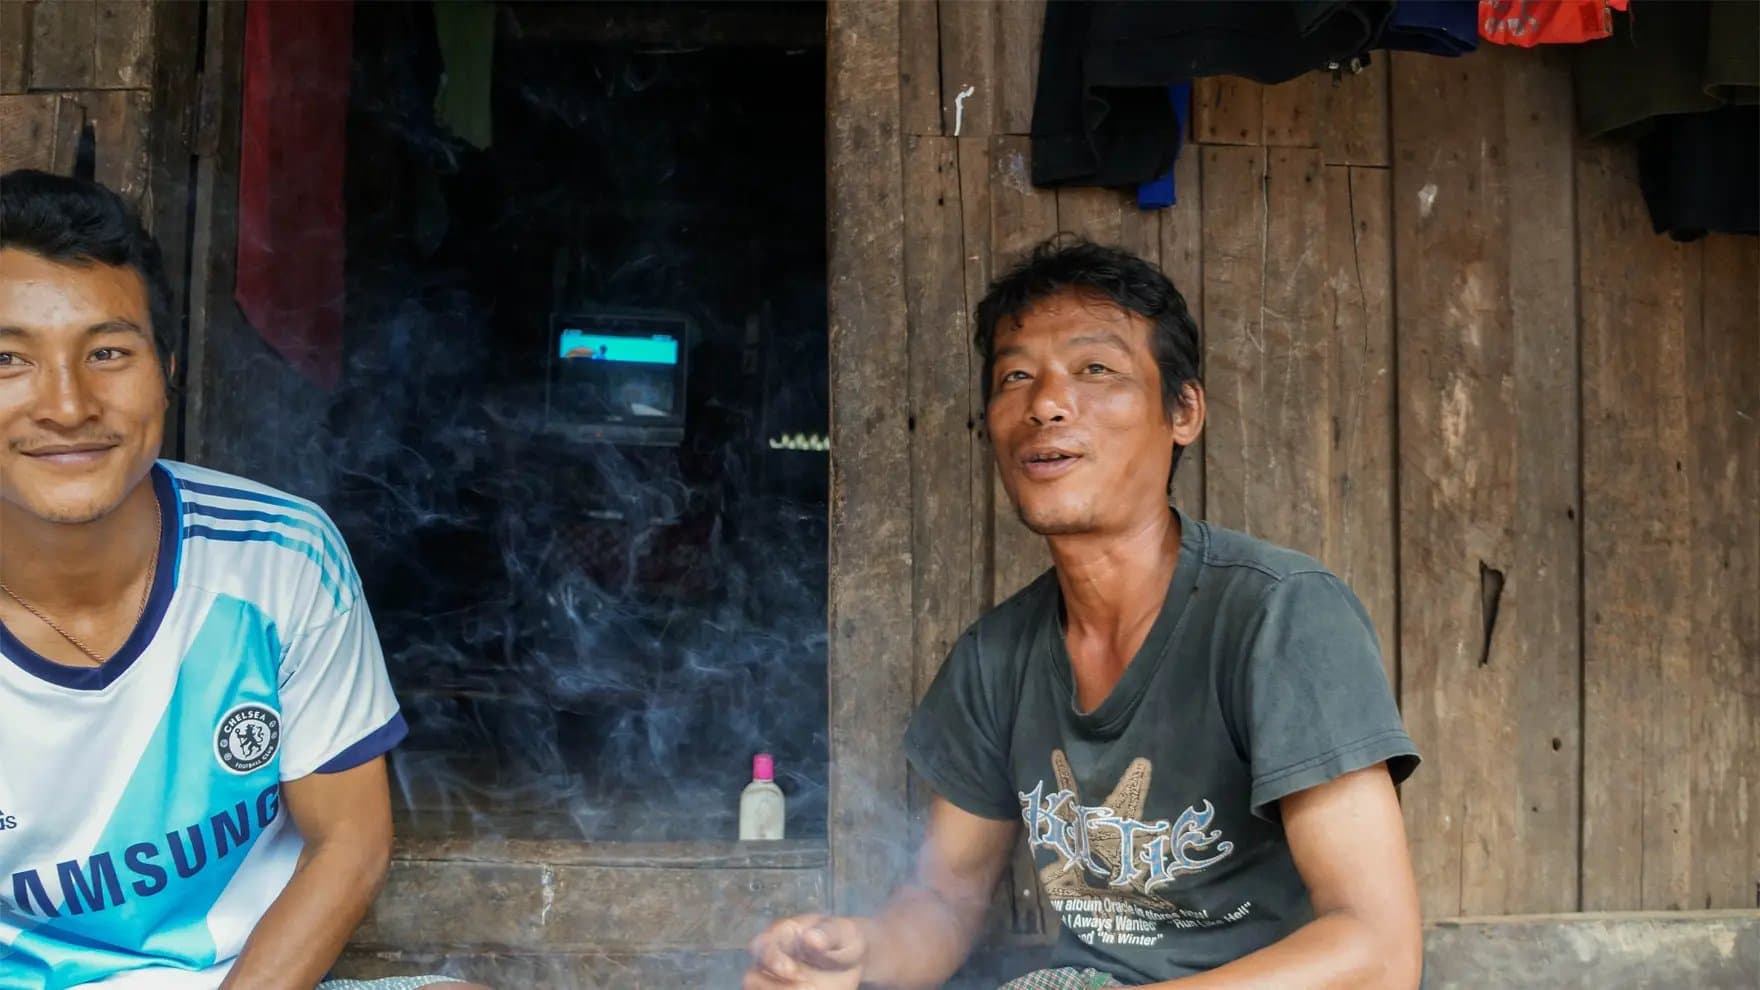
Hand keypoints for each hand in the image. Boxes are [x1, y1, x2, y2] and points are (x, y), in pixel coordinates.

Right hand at [743, 913, 866, 989]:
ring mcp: (776, 979)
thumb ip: (827, 933)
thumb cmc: (844, 939)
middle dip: (775, 987)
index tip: (793, 971)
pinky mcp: (784, 989)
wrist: (853, 959)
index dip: (772, 960)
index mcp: (783, 934)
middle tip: (809, 987)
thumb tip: (810, 937)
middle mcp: (773, 957)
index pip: (761, 945)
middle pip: (753, 976)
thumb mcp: (842, 932)